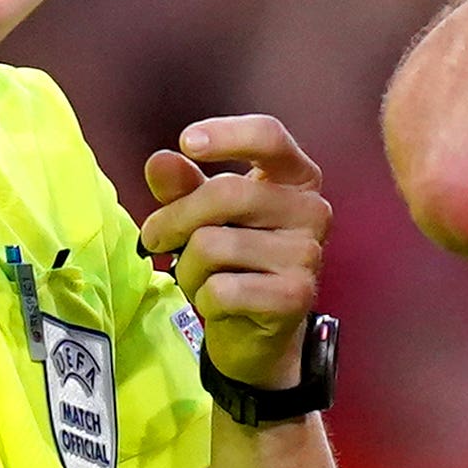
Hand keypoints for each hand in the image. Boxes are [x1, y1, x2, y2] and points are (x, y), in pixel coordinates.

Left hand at [141, 115, 330, 390]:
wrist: (257, 334)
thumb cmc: (233, 261)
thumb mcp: (204, 216)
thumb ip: (183, 186)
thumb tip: (160, 161)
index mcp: (297, 179)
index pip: (270, 137)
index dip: (228, 133)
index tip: (188, 142)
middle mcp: (312, 211)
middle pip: (227, 192)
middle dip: (174, 218)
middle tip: (154, 239)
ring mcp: (308, 255)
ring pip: (214, 244)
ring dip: (187, 267)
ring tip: (198, 277)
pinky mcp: (295, 297)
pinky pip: (221, 288)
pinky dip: (203, 298)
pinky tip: (218, 303)